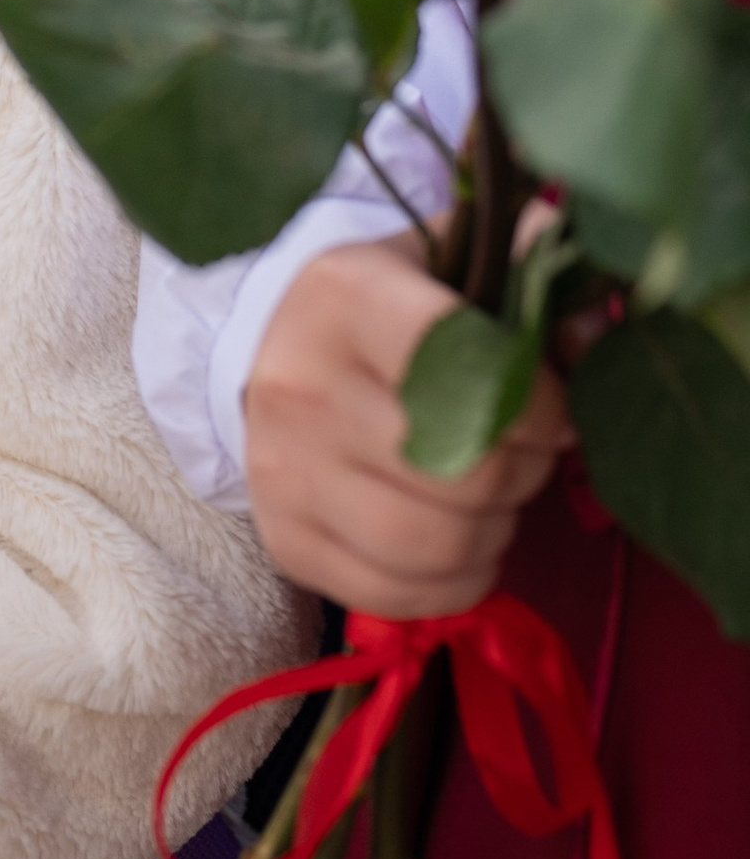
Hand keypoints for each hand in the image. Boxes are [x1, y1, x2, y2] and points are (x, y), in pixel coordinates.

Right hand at [244, 237, 569, 618]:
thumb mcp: (445, 263)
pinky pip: (400, 595)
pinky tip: (460, 545)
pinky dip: (455, 581)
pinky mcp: (287, 541)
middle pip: (464, 470)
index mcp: (347, 298)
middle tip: (524, 456)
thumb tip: (594, 334)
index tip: (551, 410)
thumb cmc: (379, 311)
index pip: (472, 370)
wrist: (264, 355)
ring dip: (493, 533)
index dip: (538, 405)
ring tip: (491, 501)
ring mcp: (284, 472)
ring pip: (435, 544)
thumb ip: (529, 276)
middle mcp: (302, 385)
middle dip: (523, 472)